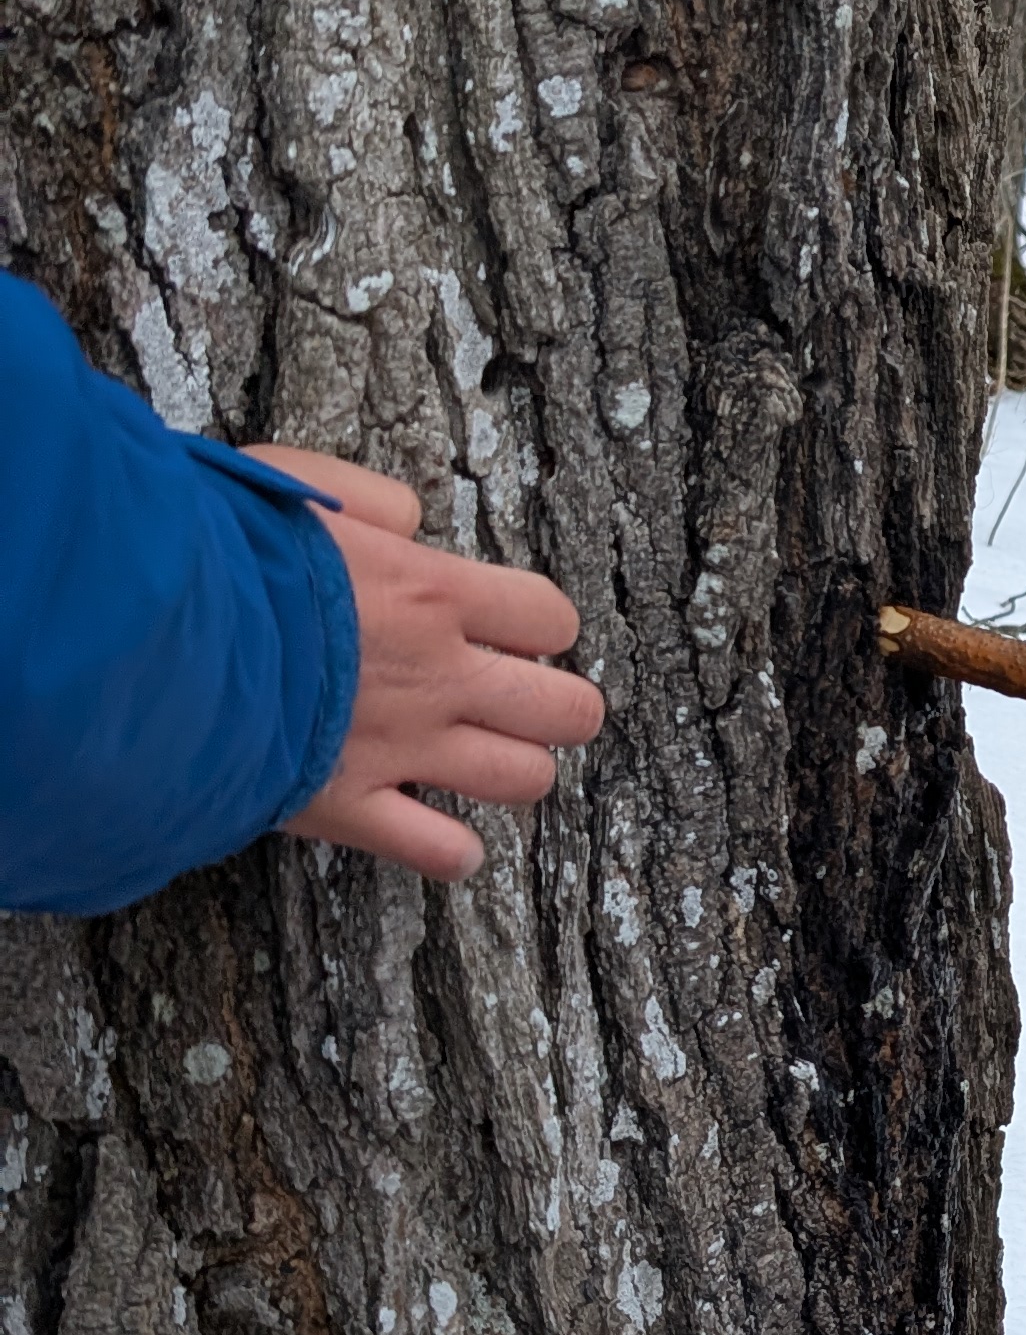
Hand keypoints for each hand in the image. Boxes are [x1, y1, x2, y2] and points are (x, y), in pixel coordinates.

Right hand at [247, 446, 604, 880]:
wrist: (150, 633)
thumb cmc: (212, 552)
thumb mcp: (294, 482)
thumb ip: (369, 499)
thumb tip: (409, 522)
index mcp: (431, 592)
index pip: (548, 616)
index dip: (539, 627)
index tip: (511, 632)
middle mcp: (437, 676)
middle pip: (567, 709)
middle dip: (557, 708)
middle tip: (518, 702)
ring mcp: (402, 747)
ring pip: (523, 779)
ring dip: (512, 771)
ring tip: (478, 761)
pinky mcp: (349, 806)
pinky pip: (438, 851)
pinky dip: (449, 852)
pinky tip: (443, 840)